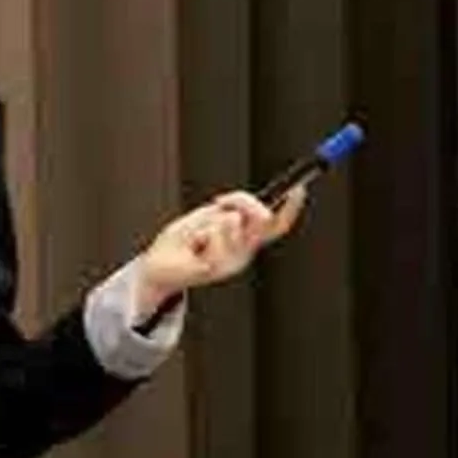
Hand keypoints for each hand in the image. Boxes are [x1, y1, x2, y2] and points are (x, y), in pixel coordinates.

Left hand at [132, 185, 304, 314]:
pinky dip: (201, 231)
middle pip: (263, 221)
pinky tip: (192, 243)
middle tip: (223, 202)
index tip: (299, 188)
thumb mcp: (212, 214)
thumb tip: (246, 207)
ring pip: (233, 223)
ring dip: (211, 219)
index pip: (277, 225)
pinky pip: (214, 237)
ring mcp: (231, 263)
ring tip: (197, 233)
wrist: (159, 266)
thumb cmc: (185, 241)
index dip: (292, 207)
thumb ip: (233, 207)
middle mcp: (245, 253)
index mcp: (247, 241)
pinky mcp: (215, 269)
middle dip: (244, 203)